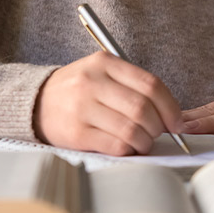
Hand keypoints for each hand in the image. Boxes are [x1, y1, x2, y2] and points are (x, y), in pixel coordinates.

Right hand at [33, 52, 183, 155]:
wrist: (36, 102)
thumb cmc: (78, 89)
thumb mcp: (102, 72)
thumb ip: (132, 86)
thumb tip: (170, 113)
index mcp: (105, 62)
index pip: (150, 84)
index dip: (171, 106)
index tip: (178, 122)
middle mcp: (93, 82)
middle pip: (143, 108)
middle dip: (159, 126)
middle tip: (159, 133)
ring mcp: (83, 108)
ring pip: (131, 129)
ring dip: (145, 141)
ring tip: (143, 142)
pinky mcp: (76, 133)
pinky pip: (115, 145)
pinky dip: (129, 150)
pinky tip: (128, 148)